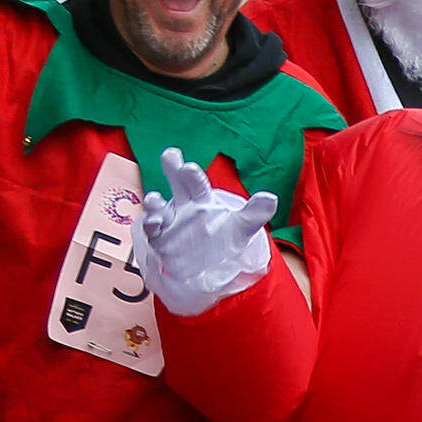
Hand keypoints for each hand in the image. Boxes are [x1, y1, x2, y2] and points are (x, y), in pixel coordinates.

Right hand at [137, 147, 278, 316]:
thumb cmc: (224, 238)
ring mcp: (169, 221)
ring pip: (157, 206)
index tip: (188, 167)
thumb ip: (255, 213)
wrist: (212, 265)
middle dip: (171, 169)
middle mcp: (184, 206)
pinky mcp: (160, 238)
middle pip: (176, 184)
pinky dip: (150, 226)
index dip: (191, 174)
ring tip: (154, 199)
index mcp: (202, 199)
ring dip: (153, 201)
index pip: (197, 183)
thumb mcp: (242, 227)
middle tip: (170, 156)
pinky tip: (155, 224)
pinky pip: (151, 230)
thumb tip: (271, 198)